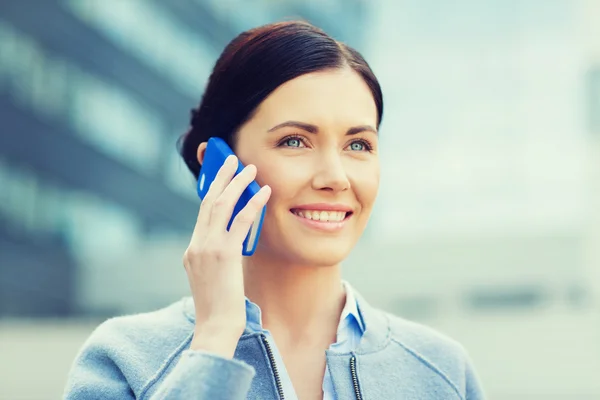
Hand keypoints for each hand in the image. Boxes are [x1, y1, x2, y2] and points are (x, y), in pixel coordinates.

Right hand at [183, 155, 270, 357]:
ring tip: (249, 168)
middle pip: (207, 201)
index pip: (202, 213)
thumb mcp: (212, 276)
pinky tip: (263, 192)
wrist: (215, 326)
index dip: (213, 190)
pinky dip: (252, 204)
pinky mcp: (224, 255)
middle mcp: (196, 245)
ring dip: (236, 183)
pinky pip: (239, 221)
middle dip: (220, 177)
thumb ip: (217, 255)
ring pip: (220, 205)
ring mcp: (207, 248)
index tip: (221, 175)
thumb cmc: (219, 306)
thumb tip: (233, 239)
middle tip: (232, 159)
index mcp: (192, 250)